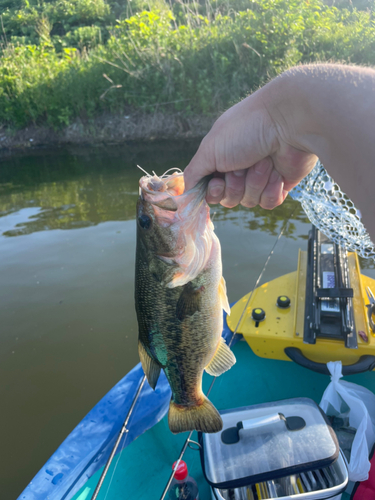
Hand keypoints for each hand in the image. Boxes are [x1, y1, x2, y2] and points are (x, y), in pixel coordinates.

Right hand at [184, 82, 316, 208]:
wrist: (289, 121)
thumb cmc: (247, 128)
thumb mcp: (209, 149)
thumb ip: (194, 173)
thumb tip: (184, 193)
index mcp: (221, 157)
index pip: (210, 190)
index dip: (214, 191)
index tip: (218, 180)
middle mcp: (238, 168)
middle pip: (228, 199)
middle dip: (236, 185)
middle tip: (243, 164)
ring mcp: (260, 177)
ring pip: (249, 201)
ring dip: (255, 182)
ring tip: (264, 161)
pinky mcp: (280, 185)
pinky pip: (268, 204)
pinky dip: (271, 190)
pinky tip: (277, 172)